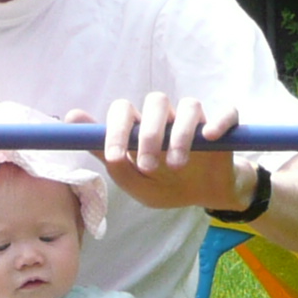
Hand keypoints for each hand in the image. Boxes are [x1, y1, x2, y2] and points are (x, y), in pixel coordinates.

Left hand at [75, 96, 249, 214]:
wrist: (203, 196)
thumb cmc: (163, 185)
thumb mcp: (133, 180)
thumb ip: (107, 155)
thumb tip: (70, 119)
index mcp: (143, 128)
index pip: (125, 111)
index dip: (117, 129)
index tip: (116, 158)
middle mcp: (168, 119)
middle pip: (157, 101)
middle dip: (149, 134)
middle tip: (148, 166)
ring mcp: (196, 122)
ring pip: (189, 106)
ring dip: (180, 134)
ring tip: (176, 165)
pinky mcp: (223, 129)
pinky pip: (226, 113)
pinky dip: (219, 121)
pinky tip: (210, 136)